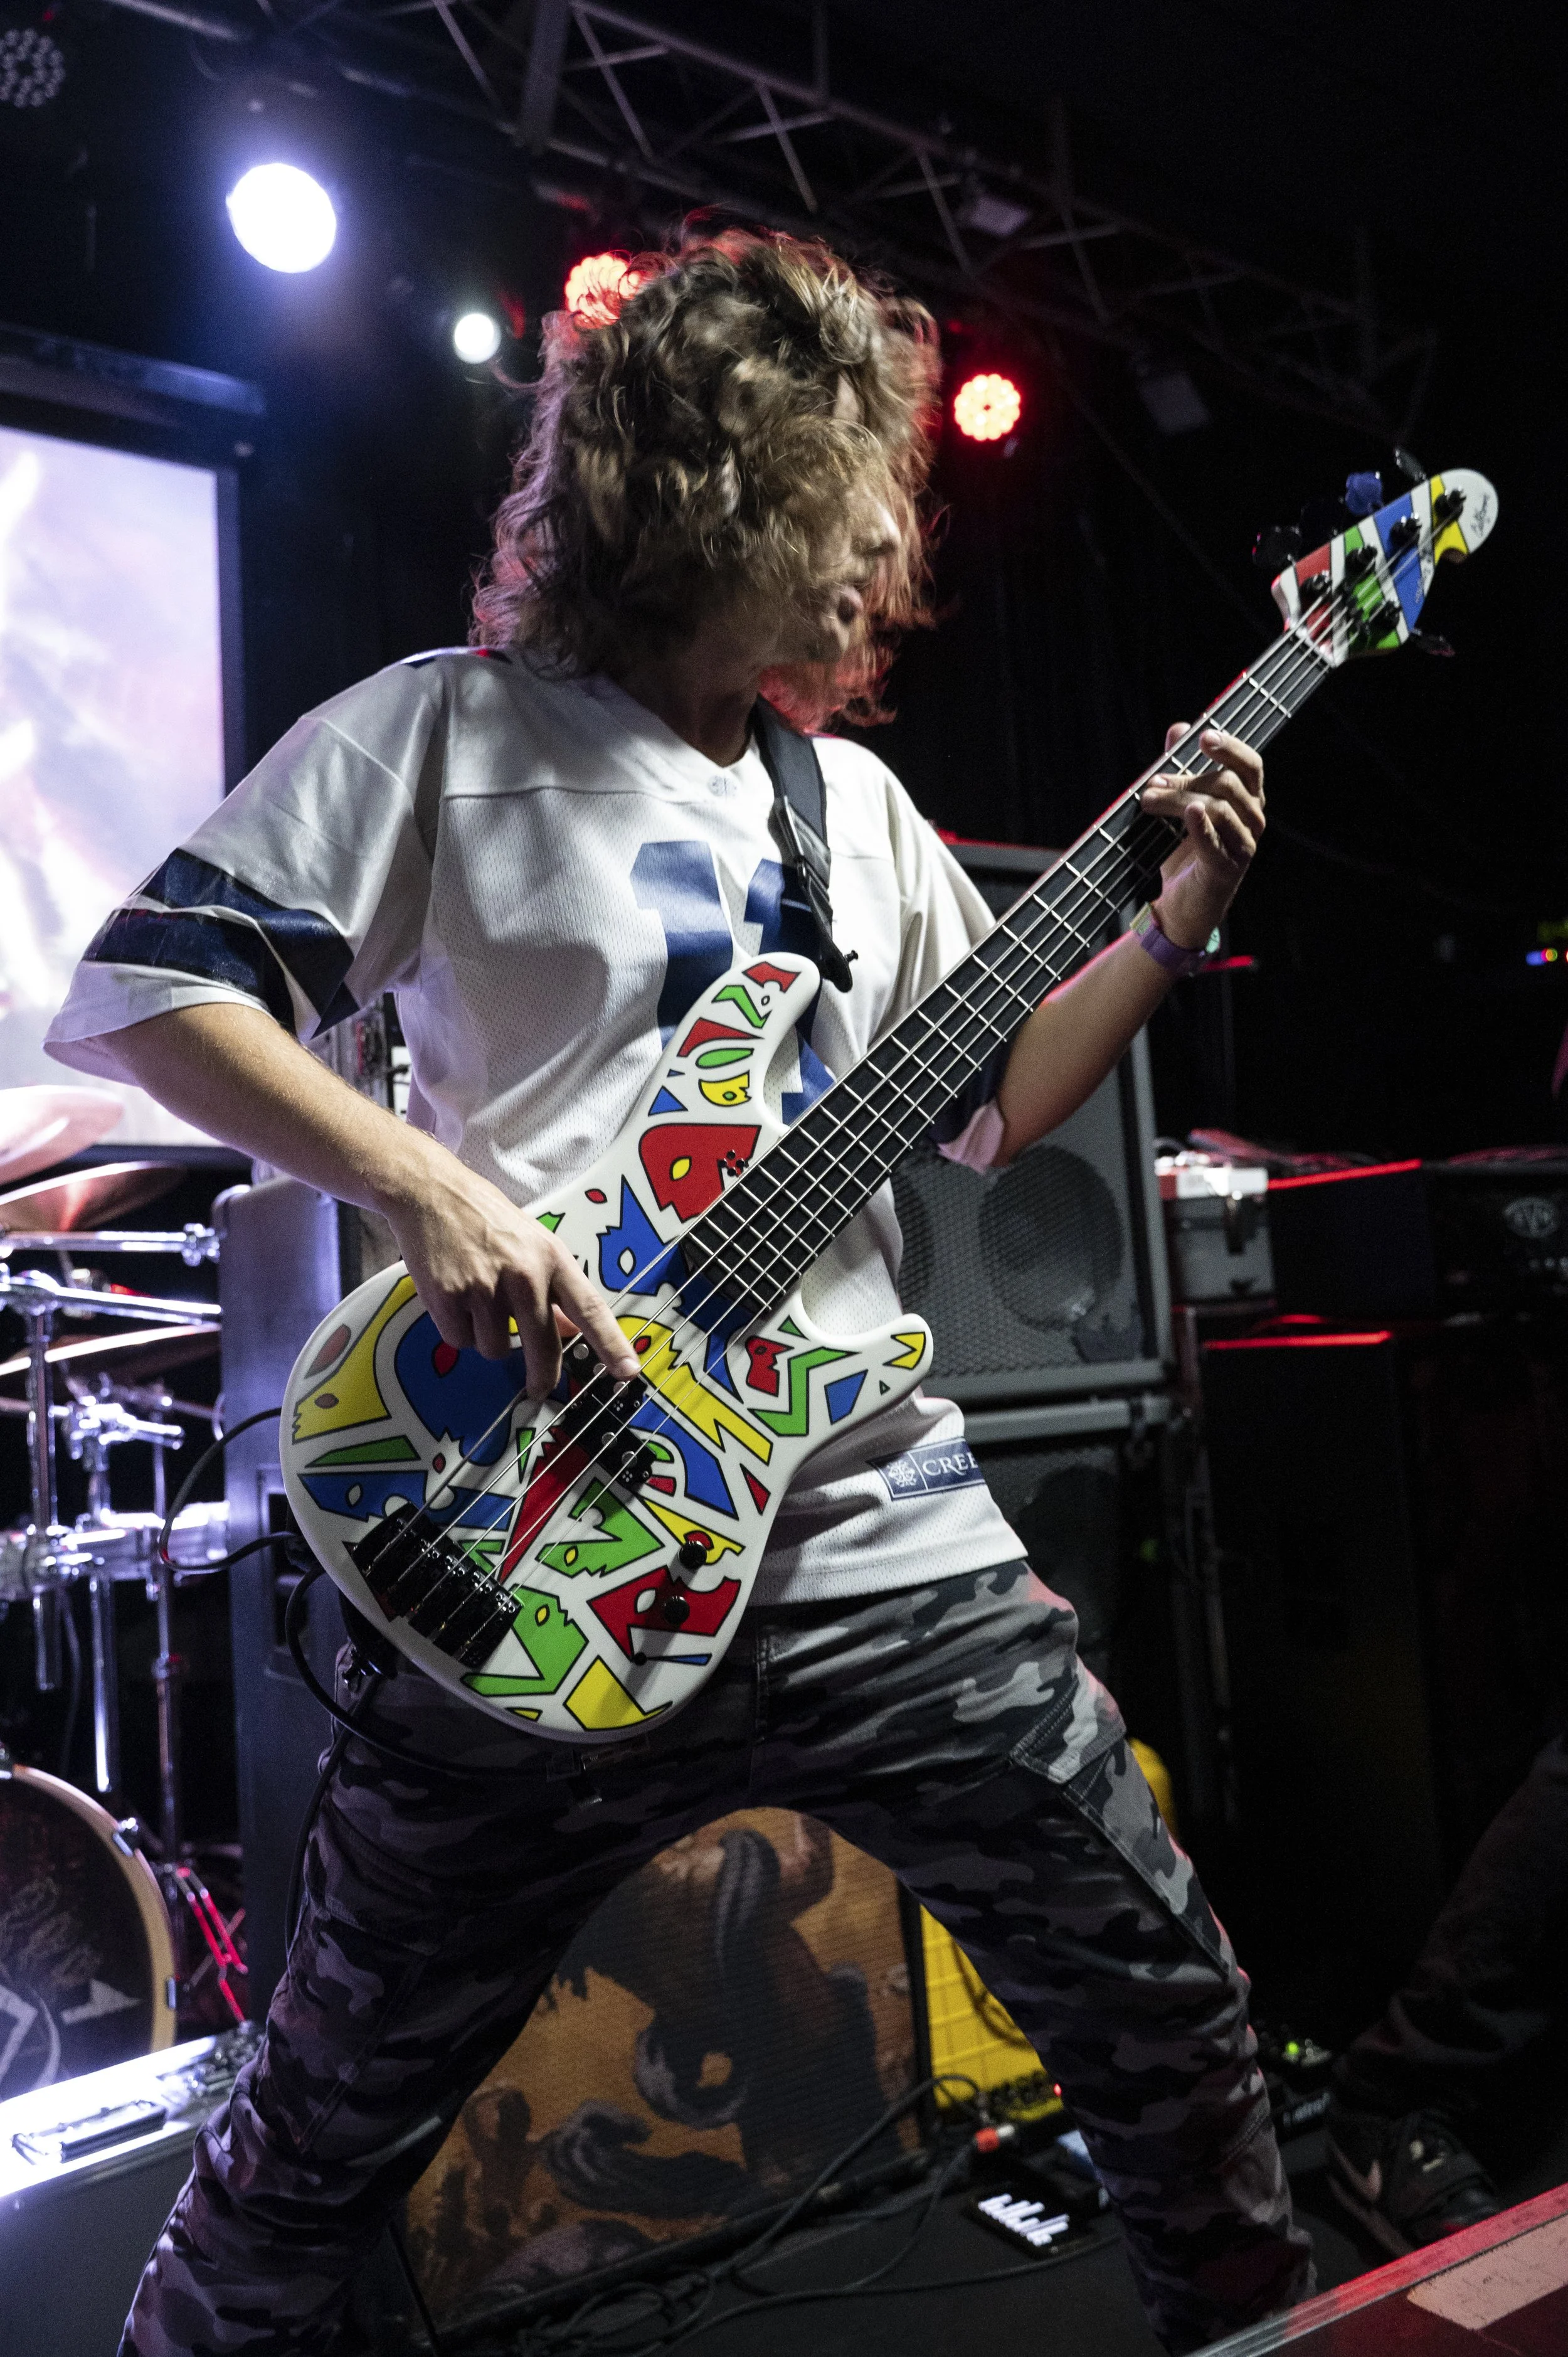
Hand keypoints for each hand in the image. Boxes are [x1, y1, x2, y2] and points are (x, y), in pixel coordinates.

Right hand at [375, 1147, 638, 1390]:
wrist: (430, 1192)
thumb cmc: (485, 1217)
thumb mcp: (532, 1242)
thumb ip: (552, 1286)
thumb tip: (569, 1328)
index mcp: (552, 1259)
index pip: (590, 1308)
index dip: (611, 1343)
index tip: (628, 1371)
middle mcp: (524, 1275)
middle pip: (543, 1347)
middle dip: (542, 1375)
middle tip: (538, 1388)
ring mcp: (484, 1287)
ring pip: (495, 1349)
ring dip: (487, 1338)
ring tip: (475, 1300)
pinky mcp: (448, 1298)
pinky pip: (461, 1341)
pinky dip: (457, 1329)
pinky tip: (453, 1298)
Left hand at [1141, 721, 1265, 950]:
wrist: (1182, 903)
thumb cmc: (1185, 851)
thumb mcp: (1181, 804)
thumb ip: (1182, 766)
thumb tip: (1178, 728)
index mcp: (1247, 800)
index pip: (1250, 765)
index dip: (1230, 748)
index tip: (1203, 737)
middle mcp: (1252, 820)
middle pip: (1226, 785)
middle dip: (1185, 779)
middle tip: (1152, 783)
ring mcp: (1243, 846)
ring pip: (1219, 809)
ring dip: (1179, 799)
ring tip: (1148, 801)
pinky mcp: (1226, 870)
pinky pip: (1216, 842)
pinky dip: (1202, 826)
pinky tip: (1189, 813)